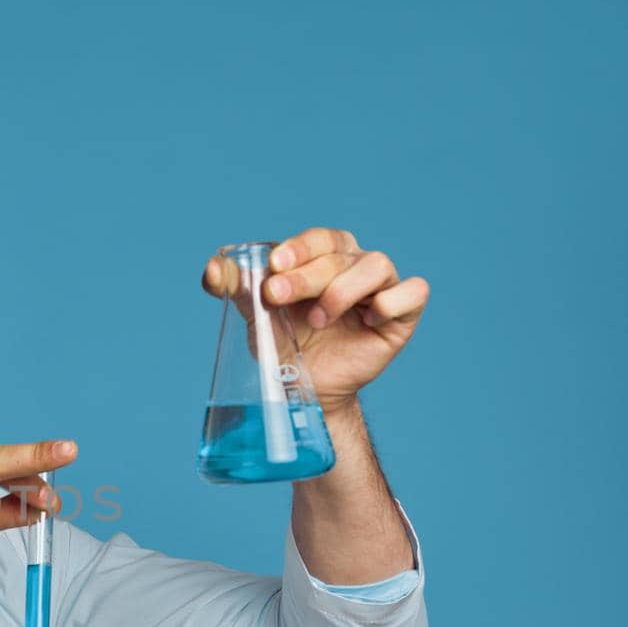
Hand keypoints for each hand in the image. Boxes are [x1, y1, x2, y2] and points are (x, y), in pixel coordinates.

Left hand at [202, 227, 428, 414]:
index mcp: (326, 256)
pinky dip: (391, 302)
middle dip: (306, 275)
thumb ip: (236, 287)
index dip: (298, 248)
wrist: (303, 388)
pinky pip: (413, 292)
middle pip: (341, 253)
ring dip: (342, 289)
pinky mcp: (402, 316)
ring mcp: (382, 289)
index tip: (273, 268)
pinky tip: (368, 319)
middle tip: (277, 297)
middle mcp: (356, 266)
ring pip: (376, 265)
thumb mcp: (256, 313)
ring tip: (318, 318)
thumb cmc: (285, 343)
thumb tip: (214, 267)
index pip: (319, 238)